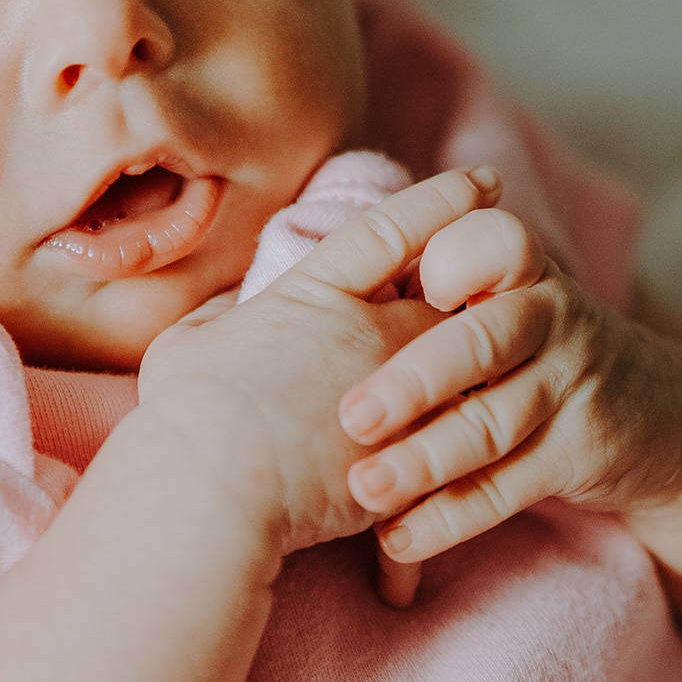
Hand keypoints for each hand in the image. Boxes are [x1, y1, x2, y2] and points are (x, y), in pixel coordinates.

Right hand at [136, 169, 508, 566]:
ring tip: (491, 372)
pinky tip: (475, 445)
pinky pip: (456, 437)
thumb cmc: (184, 420)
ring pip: (463, 368)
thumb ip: (222, 315)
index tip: (484, 182)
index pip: (390, 231)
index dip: (440, 201)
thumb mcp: (188, 344)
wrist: (209, 500)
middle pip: (444, 299)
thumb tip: (235, 309)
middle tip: (497, 286)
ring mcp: (399, 395)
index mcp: (313, 294)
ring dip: (471, 368)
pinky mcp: (412, 457)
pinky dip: (464, 436)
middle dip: (471, 293)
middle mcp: (369, 332)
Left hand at [334, 190, 681, 571]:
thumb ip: (437, 296)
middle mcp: (553, 317)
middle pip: (483, 341)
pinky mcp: (585, 450)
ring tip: (364, 489)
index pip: (492, 243)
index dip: (452, 258)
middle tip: (350, 416)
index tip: (404, 281)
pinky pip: (511, 486)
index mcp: (522, 270)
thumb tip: (309, 306)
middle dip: (414, 379)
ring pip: (493, 424)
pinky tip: (399, 539)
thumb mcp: (510, 302)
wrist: (663, 418)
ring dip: (424, 461)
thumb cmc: (540, 352)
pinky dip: (452, 515)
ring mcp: (573, 385)